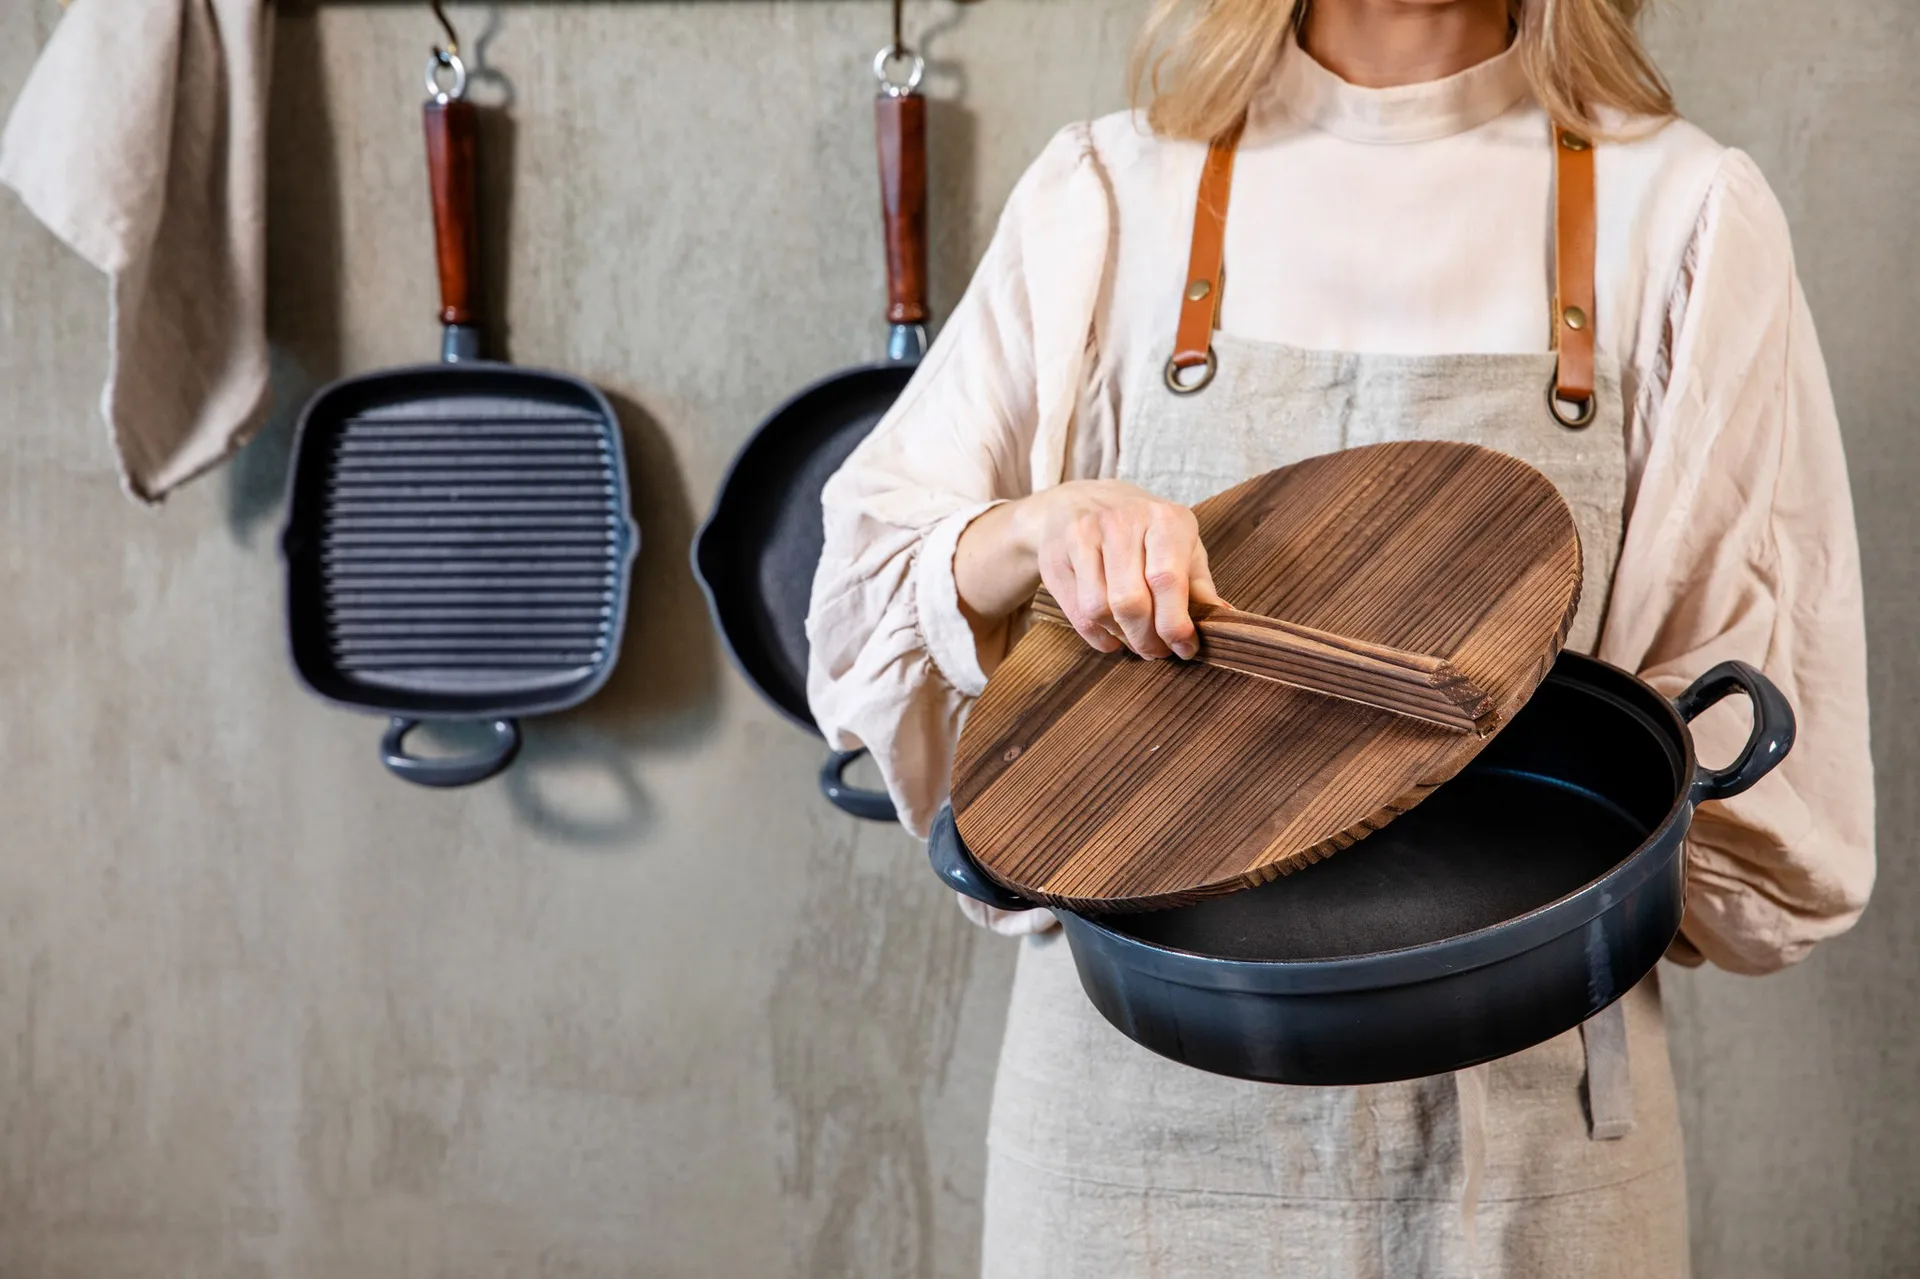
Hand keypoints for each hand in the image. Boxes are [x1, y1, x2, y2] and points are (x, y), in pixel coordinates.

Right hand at [956, 480, 1222, 660]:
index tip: (1185, 648)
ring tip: (1136, 640)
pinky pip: (1078, 613)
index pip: (1167, 580)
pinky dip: (1099, 637)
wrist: (1081, 501)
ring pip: (1100, 610)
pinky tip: (1112, 635)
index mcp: (1162, 518)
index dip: (1176, 624)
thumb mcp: (1181, 544)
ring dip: (1123, 638)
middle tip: (1158, 651)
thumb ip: (1199, 583)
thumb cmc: (1144, 530)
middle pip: (1131, 601)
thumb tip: (1225, 618)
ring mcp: (1083, 536)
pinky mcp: (1055, 555)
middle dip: (1148, 639)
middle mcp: (1120, 522)